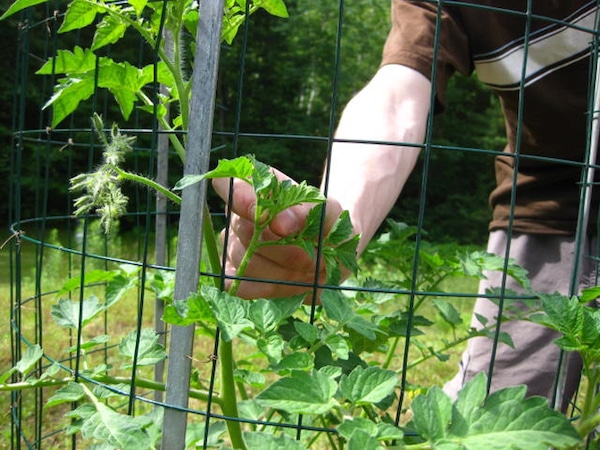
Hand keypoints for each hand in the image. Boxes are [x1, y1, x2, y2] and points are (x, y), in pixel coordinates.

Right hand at [212, 168, 342, 299]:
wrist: (333, 255)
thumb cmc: (328, 225)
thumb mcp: (329, 214)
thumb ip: (307, 212)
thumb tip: (279, 223)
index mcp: (261, 191)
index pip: (234, 186)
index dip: (243, 200)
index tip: (276, 223)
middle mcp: (242, 215)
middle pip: (245, 231)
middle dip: (282, 248)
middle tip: (311, 255)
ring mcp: (236, 245)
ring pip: (245, 260)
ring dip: (281, 270)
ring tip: (306, 268)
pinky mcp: (239, 273)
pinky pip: (239, 284)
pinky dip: (264, 287)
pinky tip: (283, 284)